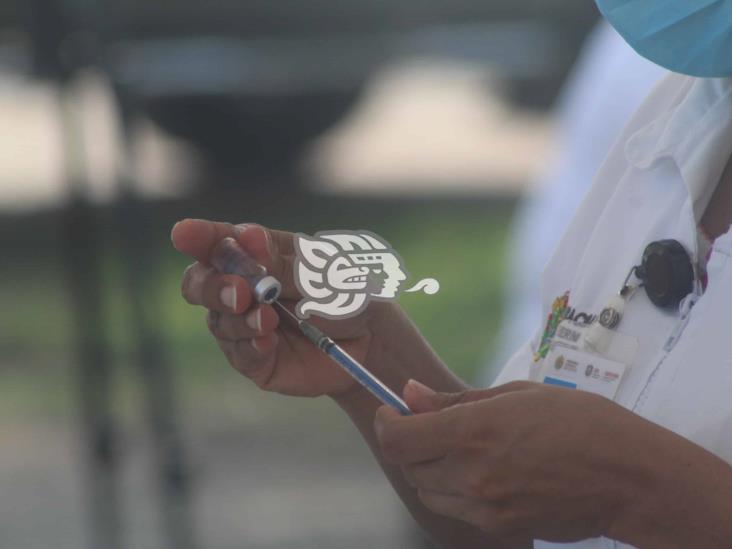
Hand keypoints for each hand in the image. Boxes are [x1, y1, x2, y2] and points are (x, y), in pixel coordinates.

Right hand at [172, 218, 395, 396]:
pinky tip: (268, 341)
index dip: (199, 237)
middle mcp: (242, 288)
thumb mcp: (323, 270)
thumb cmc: (347, 292)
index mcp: (256, 254)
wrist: (371, 338)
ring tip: (268, 318)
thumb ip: (284, 262)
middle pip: (200, 283)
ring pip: (218, 321)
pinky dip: (250, 346)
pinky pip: (239, 355)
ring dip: (240, 319)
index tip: (183, 234)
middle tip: (241, 292)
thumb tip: (246, 239)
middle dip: (214, 286)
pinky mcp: (255, 360)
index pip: (218, 242)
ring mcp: (244, 325)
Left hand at [374, 381, 655, 543]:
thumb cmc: (580, 421)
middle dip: (412, 443)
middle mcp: (470, 474)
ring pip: (428, 492)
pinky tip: (484, 471)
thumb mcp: (517, 394)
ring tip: (462, 448)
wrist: (629, 477)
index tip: (394, 411)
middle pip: (409, 466)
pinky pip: (456, 510)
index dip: (387, 423)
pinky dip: (455, 491)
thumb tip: (410, 394)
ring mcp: (484, 507)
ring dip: (431, 469)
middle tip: (433, 425)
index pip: (398, 439)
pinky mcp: (499, 527)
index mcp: (473, 431)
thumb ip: (455, 399)